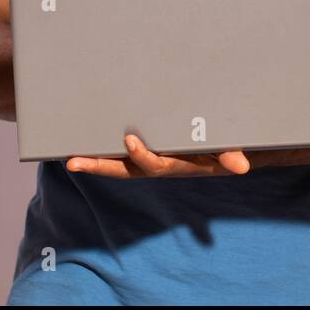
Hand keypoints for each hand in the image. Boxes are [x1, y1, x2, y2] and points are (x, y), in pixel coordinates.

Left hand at [66, 134, 250, 178]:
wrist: (225, 154)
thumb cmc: (225, 148)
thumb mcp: (229, 150)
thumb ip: (230, 156)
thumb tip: (241, 166)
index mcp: (176, 165)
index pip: (154, 164)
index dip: (141, 156)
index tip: (130, 140)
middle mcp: (158, 165)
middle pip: (123, 169)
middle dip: (99, 166)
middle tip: (73, 162)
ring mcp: (150, 158)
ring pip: (118, 163)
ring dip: (94, 160)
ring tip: (68, 156)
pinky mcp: (146, 148)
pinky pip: (122, 154)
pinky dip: (104, 151)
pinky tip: (84, 140)